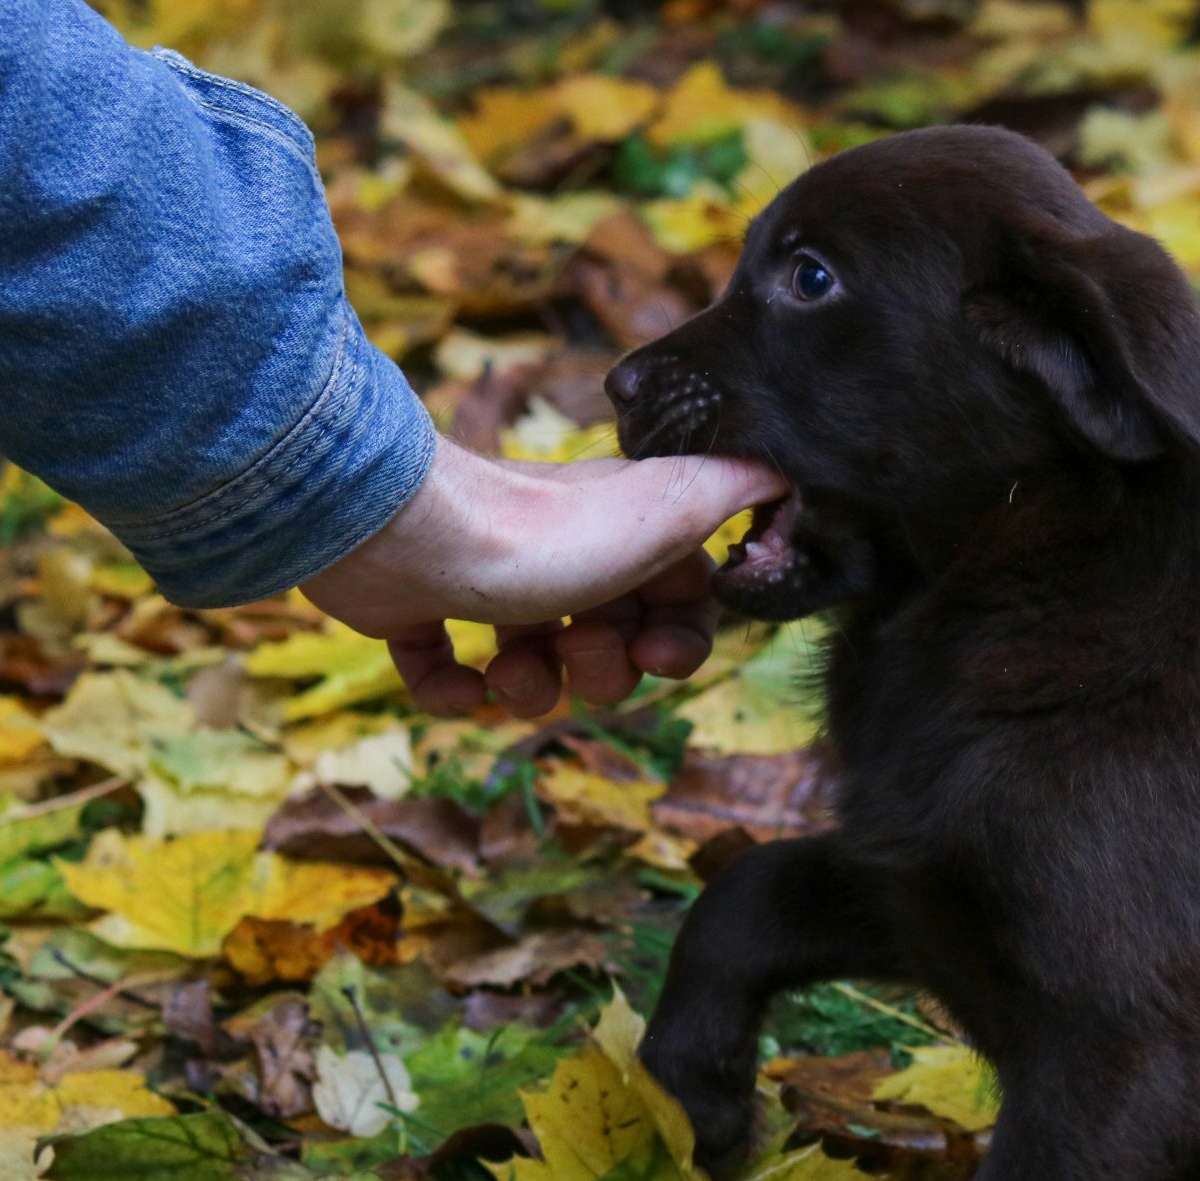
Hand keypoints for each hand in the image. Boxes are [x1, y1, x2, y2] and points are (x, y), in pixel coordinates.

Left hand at [301, 436, 787, 716]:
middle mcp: (560, 556)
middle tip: (581, 651)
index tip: (660, 653)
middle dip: (607, 669)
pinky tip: (456, 677)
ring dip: (533, 688)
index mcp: (622, 532)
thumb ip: (740, 489)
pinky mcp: (418, 608)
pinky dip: (451, 688)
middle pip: (611, 642)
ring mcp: (486, 583)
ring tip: (509, 669)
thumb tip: (791, 474)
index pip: (677, 601)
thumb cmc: (544, 534)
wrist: (408, 538)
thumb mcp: (673, 505)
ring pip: (536, 666)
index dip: (680, 640)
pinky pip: (444, 670)